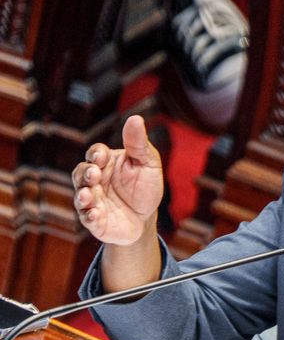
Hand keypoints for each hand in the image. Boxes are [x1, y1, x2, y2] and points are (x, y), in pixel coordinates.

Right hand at [71, 115, 163, 244]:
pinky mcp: (94, 221)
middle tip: (95, 174)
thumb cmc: (144, 187)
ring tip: (88, 195)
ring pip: (80, 195)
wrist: (146, 219)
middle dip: (86, 173)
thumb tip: (135, 118)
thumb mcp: (147, 163)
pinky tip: (95, 214)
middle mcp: (94, 180)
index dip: (96, 154)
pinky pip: (87, 218)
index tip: (102, 156)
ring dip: (83, 195)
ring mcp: (92, 201)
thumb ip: (138, 144)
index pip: (95, 153)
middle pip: (81, 172)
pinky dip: (89, 216)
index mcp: (106, 163)